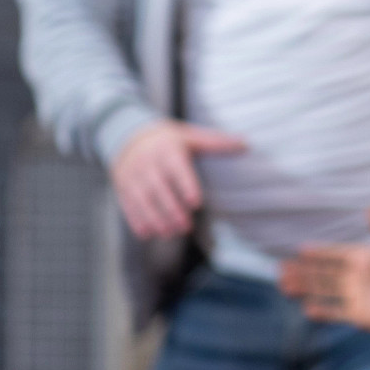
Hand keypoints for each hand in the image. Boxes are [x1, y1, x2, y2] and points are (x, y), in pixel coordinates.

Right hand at [110, 119, 246, 239]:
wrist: (128, 136)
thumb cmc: (169, 139)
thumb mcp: (190, 135)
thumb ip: (216, 142)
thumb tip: (246, 144)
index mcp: (167, 150)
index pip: (177, 169)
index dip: (186, 186)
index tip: (196, 203)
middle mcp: (147, 163)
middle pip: (158, 189)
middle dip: (171, 209)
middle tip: (186, 226)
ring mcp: (132, 176)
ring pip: (142, 200)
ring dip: (155, 218)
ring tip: (171, 233)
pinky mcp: (122, 187)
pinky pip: (127, 205)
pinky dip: (136, 220)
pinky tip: (148, 234)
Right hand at [279, 244, 369, 329]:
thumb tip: (367, 213)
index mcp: (368, 258)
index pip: (339, 254)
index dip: (321, 252)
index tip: (300, 249)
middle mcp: (360, 276)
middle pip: (327, 273)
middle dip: (304, 271)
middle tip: (281, 268)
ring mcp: (359, 295)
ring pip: (327, 291)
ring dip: (306, 288)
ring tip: (284, 286)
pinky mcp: (361, 315)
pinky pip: (338, 313)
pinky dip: (323, 311)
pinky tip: (307, 310)